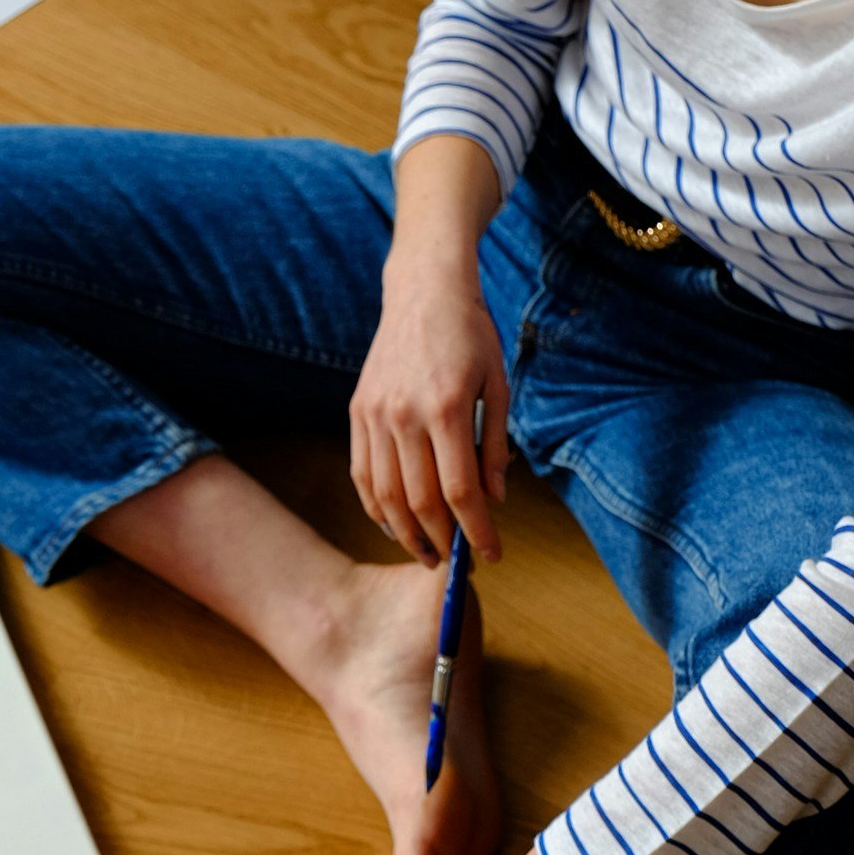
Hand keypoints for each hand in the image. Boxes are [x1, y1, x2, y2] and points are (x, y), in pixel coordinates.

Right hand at [349, 253, 509, 565]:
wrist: (423, 292)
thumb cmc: (470, 336)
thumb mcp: (497, 385)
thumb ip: (494, 444)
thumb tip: (493, 500)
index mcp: (446, 408)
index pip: (460, 490)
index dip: (477, 530)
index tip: (491, 553)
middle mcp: (404, 415)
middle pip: (419, 500)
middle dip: (441, 539)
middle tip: (456, 562)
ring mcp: (374, 415)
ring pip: (385, 494)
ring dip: (406, 533)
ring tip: (426, 552)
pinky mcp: (357, 412)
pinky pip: (362, 472)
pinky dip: (376, 507)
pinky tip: (394, 525)